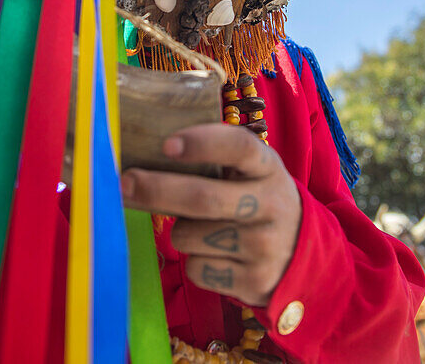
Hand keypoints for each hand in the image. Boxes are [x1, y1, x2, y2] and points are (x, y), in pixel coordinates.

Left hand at [121, 123, 302, 306]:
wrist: (301, 254)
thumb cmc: (255, 200)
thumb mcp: (250, 172)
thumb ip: (214, 159)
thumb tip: (144, 155)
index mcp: (267, 166)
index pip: (238, 147)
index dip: (201, 143)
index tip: (166, 145)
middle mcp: (271, 204)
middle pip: (202, 197)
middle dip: (156, 190)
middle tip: (123, 184)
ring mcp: (264, 245)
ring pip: (187, 236)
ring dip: (179, 231)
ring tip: (202, 227)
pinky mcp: (254, 281)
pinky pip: (196, 269)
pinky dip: (193, 261)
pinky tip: (215, 254)